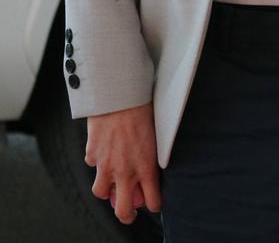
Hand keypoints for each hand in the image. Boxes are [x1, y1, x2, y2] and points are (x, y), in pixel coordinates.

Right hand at [85, 101, 160, 224]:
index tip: (153, 202)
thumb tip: (148, 169)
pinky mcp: (92, 154)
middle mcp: (125, 170)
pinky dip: (97, 160)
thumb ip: (150, 157)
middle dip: (127, 215)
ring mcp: (106, 164)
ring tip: (110, 180)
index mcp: (146, 166)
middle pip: (124, 210)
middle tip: (128, 211)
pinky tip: (103, 148)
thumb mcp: (154, 136)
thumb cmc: (142, 109)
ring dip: (106, 188)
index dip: (153, 204)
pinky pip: (92, 164)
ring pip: (101, 192)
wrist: (120, 94)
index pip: (152, 201)